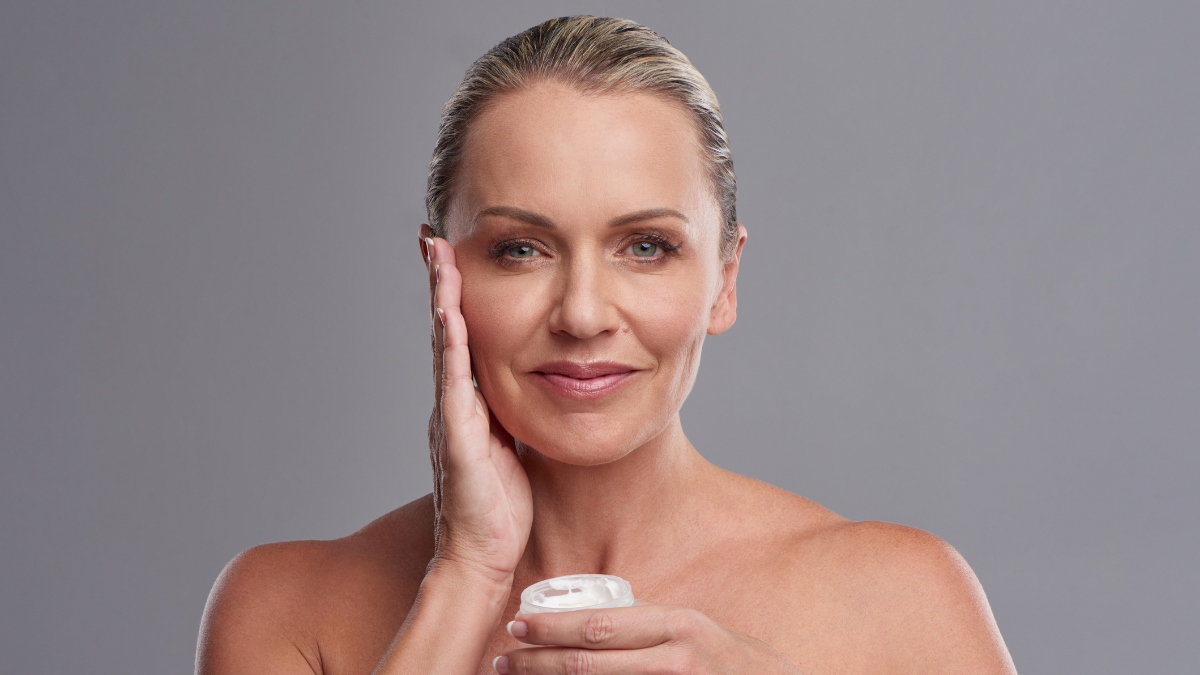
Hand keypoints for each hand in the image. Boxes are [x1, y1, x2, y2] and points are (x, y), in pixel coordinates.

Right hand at [422, 231, 532, 583]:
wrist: (481, 556)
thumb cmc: (499, 508)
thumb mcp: (513, 447)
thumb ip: (514, 416)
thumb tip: (538, 388)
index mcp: (469, 402)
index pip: (463, 338)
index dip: (457, 296)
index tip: (453, 255)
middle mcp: (453, 401)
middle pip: (447, 329)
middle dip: (440, 281)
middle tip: (433, 236)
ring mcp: (452, 415)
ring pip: (446, 344)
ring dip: (442, 297)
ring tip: (438, 253)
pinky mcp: (459, 434)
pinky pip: (454, 380)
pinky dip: (451, 344)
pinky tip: (451, 312)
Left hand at [493, 605, 805, 673]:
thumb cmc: (731, 664)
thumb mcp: (695, 630)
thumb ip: (648, 625)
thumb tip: (585, 618)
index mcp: (677, 626)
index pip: (600, 625)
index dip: (551, 627)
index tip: (516, 626)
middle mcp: (677, 661)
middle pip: (588, 665)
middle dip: (536, 663)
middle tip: (501, 661)